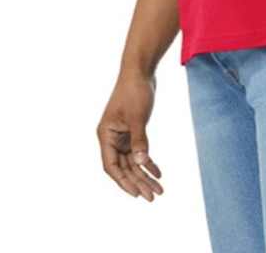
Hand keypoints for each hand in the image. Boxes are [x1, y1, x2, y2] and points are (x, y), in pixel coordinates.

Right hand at [97, 71, 164, 200]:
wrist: (141, 70)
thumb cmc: (135, 90)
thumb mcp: (138, 116)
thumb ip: (139, 140)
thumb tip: (141, 162)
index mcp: (106, 134)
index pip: (112, 166)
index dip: (123, 181)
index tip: (137, 194)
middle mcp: (111, 137)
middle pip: (124, 167)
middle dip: (138, 182)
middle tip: (153, 196)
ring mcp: (122, 135)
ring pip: (133, 161)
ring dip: (145, 174)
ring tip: (159, 189)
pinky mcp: (132, 130)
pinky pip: (139, 151)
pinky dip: (148, 161)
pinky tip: (158, 172)